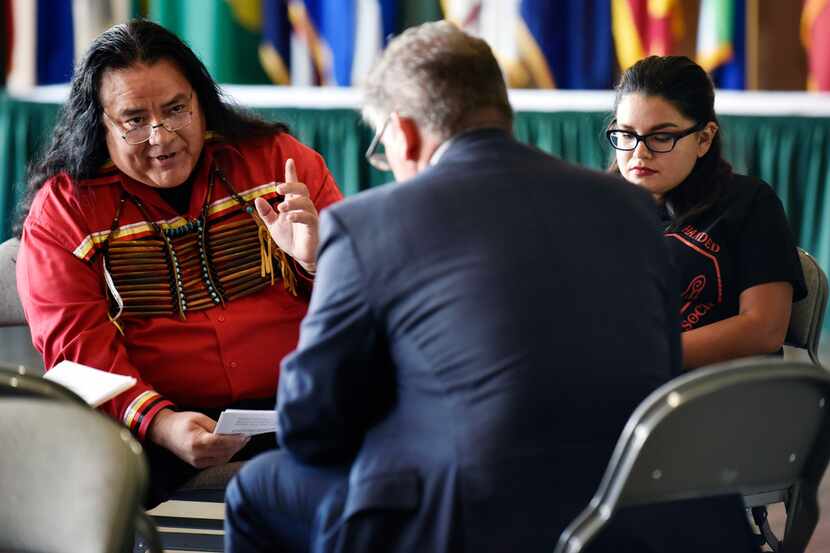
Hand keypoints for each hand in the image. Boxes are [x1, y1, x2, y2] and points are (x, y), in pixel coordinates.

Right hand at [147, 409, 249, 468]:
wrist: (164, 432)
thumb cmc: (181, 422)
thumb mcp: (199, 418)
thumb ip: (216, 426)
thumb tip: (232, 432)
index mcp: (196, 442)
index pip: (220, 443)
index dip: (235, 440)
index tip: (246, 435)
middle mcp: (196, 456)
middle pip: (223, 453)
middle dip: (237, 445)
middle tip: (247, 436)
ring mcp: (196, 462)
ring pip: (222, 459)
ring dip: (233, 450)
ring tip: (242, 440)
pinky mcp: (198, 464)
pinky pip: (216, 461)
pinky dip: (226, 454)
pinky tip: (233, 446)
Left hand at [255, 158, 318, 272]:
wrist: (301, 257)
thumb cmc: (290, 240)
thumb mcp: (273, 226)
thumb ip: (266, 213)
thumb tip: (257, 200)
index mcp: (294, 205)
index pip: (294, 186)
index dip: (291, 173)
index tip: (289, 161)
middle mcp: (304, 207)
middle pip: (302, 189)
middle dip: (291, 185)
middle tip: (278, 189)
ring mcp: (310, 216)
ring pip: (306, 202)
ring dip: (293, 202)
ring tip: (281, 208)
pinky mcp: (315, 227)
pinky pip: (309, 217)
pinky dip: (298, 215)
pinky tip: (289, 217)